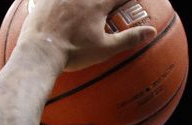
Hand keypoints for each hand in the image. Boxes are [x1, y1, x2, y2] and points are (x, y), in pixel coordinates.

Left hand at [21, 0, 156, 70]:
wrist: (40, 52)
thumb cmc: (73, 52)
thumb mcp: (104, 49)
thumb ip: (128, 39)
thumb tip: (152, 32)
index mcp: (98, 4)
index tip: (131, 1)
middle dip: (105, 0)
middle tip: (106, 5)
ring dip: (83, 1)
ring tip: (85, 5)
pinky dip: (58, 0)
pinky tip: (58, 3)